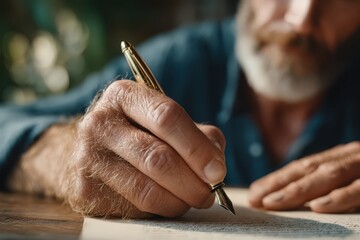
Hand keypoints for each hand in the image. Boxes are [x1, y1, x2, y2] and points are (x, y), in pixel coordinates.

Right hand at [9, 80, 225, 217]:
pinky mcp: (85, 190)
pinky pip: (134, 208)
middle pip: (158, 158)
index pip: (167, 118)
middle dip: (193, 181)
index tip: (218, 171)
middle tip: (211, 193)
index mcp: (124, 95)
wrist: (90, 150)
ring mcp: (87, 157)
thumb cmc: (138, 132)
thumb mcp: (164, 120)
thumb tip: (216, 164)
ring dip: (180, 200)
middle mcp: (99, 122)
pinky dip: (160, 209)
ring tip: (194, 199)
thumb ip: (198, 134)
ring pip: (146, 190)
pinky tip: (168, 202)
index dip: (197, 147)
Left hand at [249, 142, 359, 212]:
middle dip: (281, 184)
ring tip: (277, 202)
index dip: (278, 178)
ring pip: (332, 175)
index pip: (304, 167)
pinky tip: (320, 207)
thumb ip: (338, 186)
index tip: (255, 193)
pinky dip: (342, 197)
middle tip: (256, 199)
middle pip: (311, 169)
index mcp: (345, 156)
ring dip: (301, 189)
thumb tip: (303, 202)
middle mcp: (357, 155)